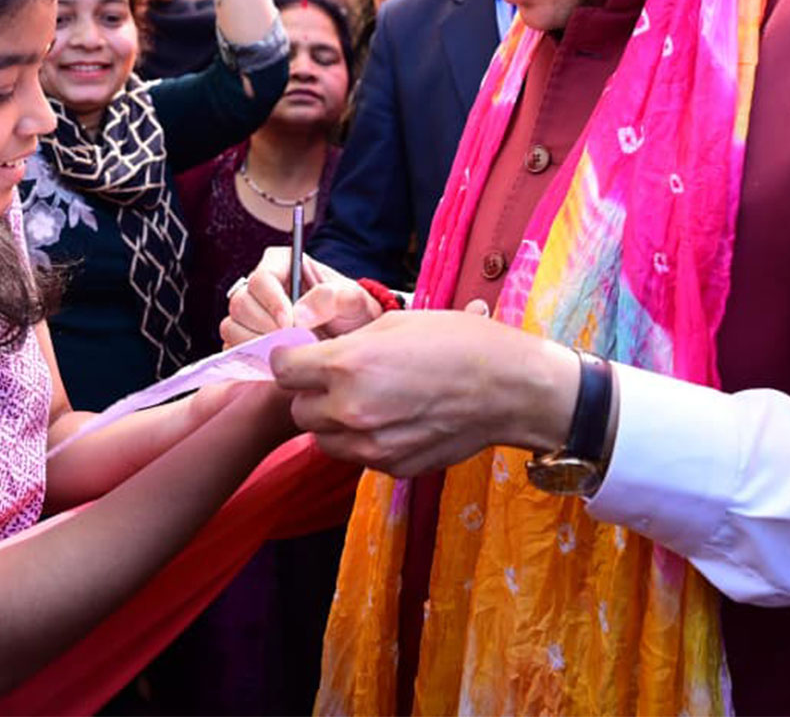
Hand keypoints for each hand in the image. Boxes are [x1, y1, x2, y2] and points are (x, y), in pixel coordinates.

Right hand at [220, 249, 377, 345]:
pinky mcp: (243, 338)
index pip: (261, 278)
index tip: (289, 323)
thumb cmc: (351, 311)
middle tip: (290, 343)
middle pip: (241, 303)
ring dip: (256, 344)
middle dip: (264, 327)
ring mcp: (249, 313)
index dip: (271, 301)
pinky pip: (231, 348)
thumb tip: (299, 315)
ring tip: (287, 352)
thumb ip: (332, 298)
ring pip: (231, 326)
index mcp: (281, 264)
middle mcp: (260, 287)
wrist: (350, 338)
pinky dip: (250, 357)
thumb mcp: (352, 299)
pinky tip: (276, 361)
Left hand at [268, 308, 577, 476]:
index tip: (303, 356)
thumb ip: (348, 342)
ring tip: (367, 400)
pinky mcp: (391, 467)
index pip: (281, 369)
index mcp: (348, 365)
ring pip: (323, 439)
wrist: (508, 388)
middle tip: (339, 379)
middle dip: (311, 393)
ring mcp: (370, 445)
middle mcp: (351, 409)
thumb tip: (319, 350)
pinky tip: (392, 419)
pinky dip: (363, 441)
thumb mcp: (394, 323)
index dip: (290, 360)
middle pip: (298, 409)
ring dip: (334, 421)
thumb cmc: (458, 343)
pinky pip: (356, 455)